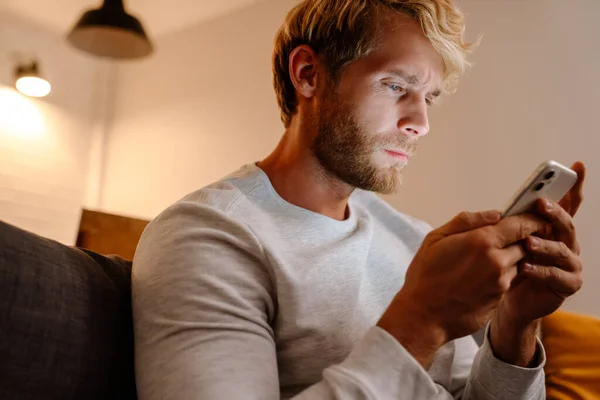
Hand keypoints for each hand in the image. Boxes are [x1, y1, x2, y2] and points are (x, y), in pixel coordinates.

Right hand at [377, 209, 545, 366]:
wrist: (423, 316)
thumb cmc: (425, 276)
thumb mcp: (436, 238)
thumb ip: (467, 221)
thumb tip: (495, 214)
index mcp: (482, 241)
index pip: (522, 225)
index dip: (531, 218)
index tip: (533, 215)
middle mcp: (497, 261)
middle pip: (526, 244)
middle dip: (522, 238)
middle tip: (510, 235)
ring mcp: (501, 283)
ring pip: (519, 262)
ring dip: (511, 257)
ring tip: (489, 258)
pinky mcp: (500, 299)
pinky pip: (509, 280)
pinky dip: (502, 275)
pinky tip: (482, 276)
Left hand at [496, 161, 585, 326]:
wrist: (506, 299)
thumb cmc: (506, 265)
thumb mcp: (506, 241)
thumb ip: (510, 225)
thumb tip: (500, 210)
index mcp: (553, 228)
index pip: (567, 204)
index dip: (574, 186)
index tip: (576, 166)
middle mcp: (566, 243)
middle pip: (566, 224)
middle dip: (554, 212)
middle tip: (540, 203)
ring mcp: (569, 264)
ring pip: (562, 250)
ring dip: (545, 244)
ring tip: (528, 243)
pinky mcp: (567, 284)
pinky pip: (557, 276)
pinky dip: (541, 270)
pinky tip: (526, 268)